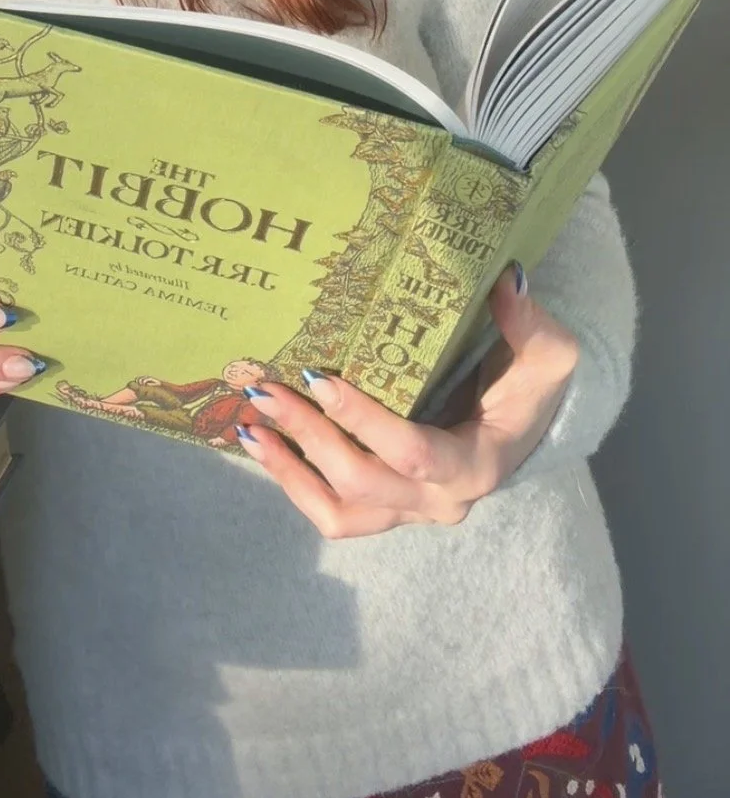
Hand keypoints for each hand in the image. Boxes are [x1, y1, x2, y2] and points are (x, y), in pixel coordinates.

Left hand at [235, 266, 577, 536]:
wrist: (529, 426)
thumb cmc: (532, 384)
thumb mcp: (549, 353)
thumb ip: (530, 322)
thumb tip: (506, 283)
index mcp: (476, 464)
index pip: (412, 454)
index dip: (362, 421)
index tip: (318, 376)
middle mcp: (439, 502)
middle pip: (362, 484)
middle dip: (308, 437)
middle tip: (265, 390)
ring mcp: (409, 512)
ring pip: (340, 515)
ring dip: (289, 473)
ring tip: (249, 428)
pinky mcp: (387, 510)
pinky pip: (334, 515)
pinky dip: (293, 484)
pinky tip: (262, 445)